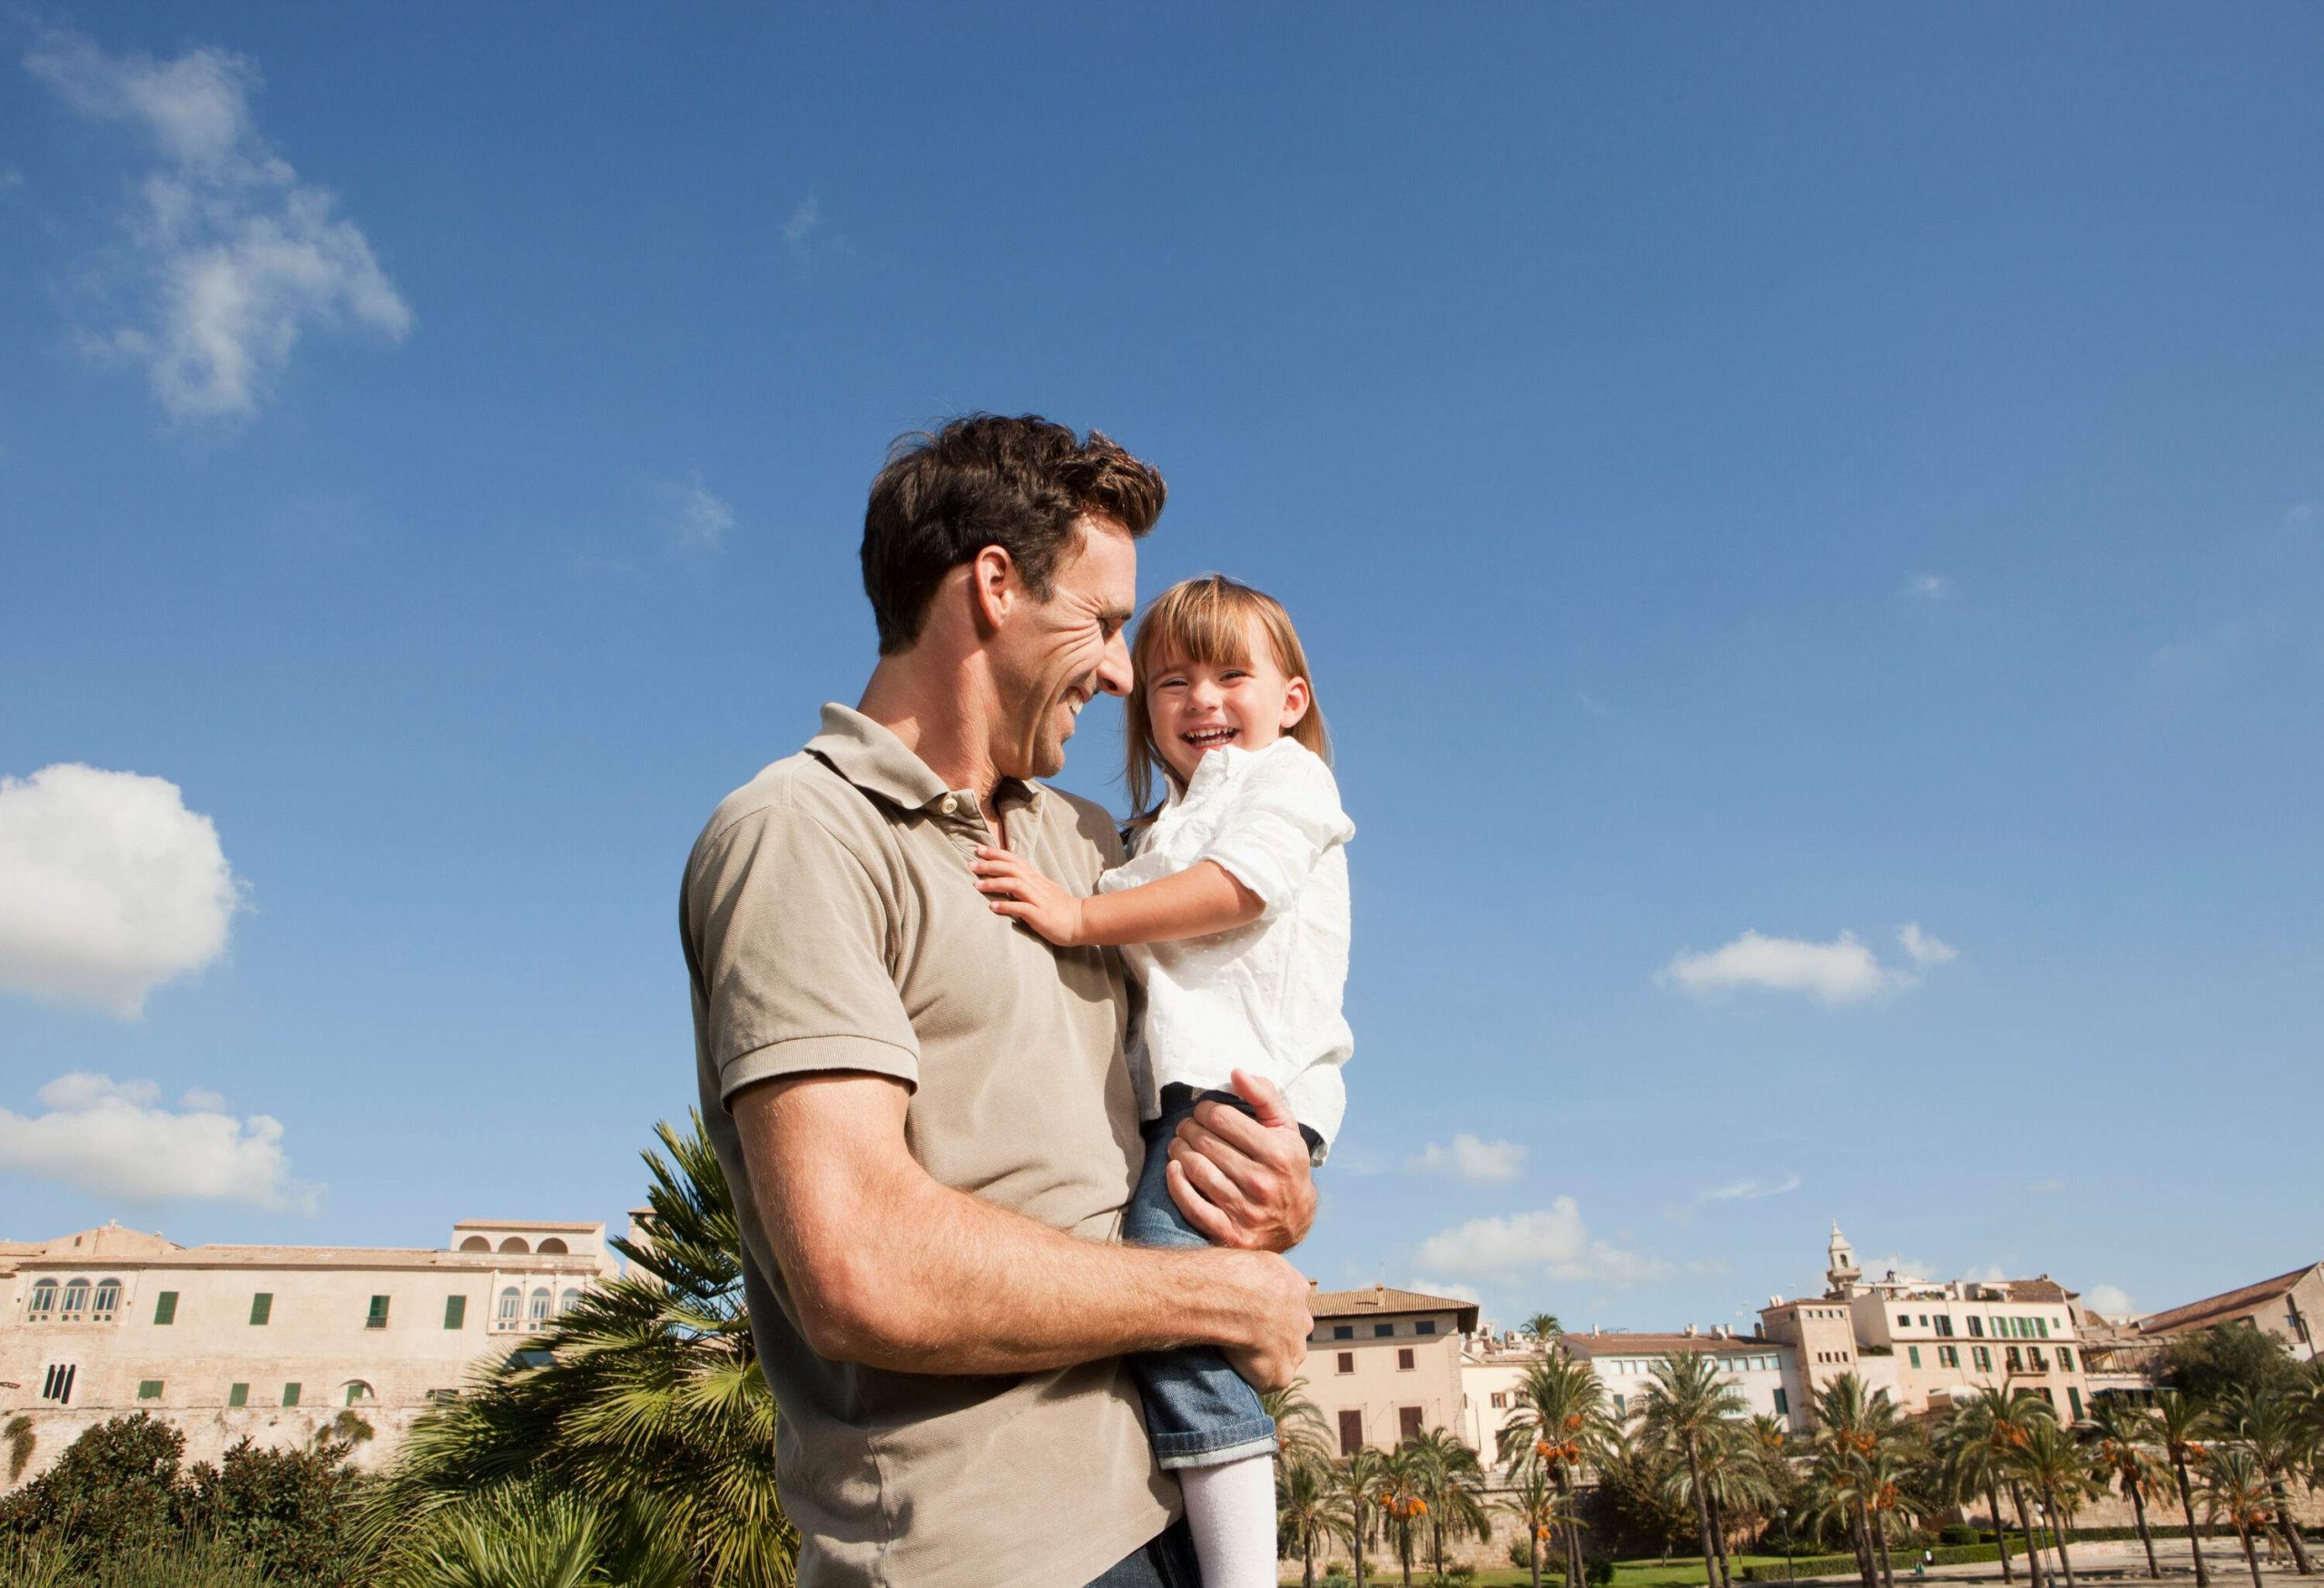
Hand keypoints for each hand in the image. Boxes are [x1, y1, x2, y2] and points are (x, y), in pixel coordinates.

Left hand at [970, 845, 1087, 946]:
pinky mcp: (1041, 915)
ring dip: (994, 884)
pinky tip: (992, 907)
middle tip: (971, 864)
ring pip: (1015, 885)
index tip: (979, 849)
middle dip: (990, 865)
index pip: (1015, 860)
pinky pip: (1022, 908)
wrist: (1081, 921)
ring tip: (976, 885)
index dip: (997, 853)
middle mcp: (1037, 885)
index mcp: (1036, 879)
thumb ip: (1027, 883)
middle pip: (1012, 869)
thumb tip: (1008, 878)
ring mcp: (1039, 900)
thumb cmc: (1061, 908)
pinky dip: (1006, 906)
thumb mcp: (1043, 890)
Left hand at [1167, 1069, 1317, 1252]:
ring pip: (1196, 1170)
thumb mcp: (1286, 1128)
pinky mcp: (1230, 1233)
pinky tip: (1174, 1169)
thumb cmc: (1286, 1165)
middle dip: (1189, 1128)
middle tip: (1186, 1126)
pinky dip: (1176, 1184)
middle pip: (1205, 1143)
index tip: (1203, 1112)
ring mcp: (1246, 1211)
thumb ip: (1264, 1096)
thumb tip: (1236, 1072)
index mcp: (1277, 1153)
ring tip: (1179, 1144)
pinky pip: (1192, 1206)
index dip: (1205, 1110)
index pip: (1222, 1119)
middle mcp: (1262, 1183)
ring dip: (1178, 1151)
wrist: (1295, 1222)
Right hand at [1215, 1249, 1312, 1392]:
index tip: (1255, 1311)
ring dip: (1269, 1358)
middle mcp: (1303, 1320)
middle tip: (1249, 1335)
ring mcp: (1295, 1349)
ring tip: (1240, 1352)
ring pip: (1286, 1358)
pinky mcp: (1281, 1374)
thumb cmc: (1233, 1270)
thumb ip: (1262, 1268)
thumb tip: (1251, 1268)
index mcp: (1298, 1289)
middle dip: (1279, 1336)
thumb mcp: (1254, 1257)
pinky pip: (1268, 1380)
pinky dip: (1255, 1377)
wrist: (1231, 1295)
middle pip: (1294, 1332)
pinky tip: (1236, 1366)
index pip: (1292, 1302)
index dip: (1273, 1309)